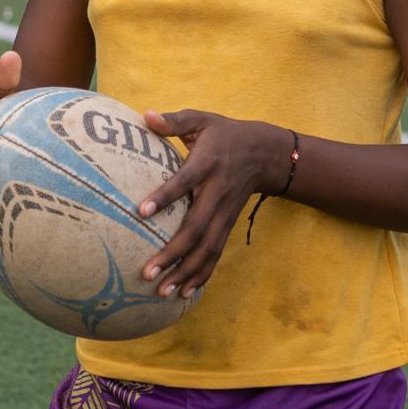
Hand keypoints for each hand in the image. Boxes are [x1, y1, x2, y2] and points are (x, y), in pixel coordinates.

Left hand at [133, 110, 290, 299]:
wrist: (267, 153)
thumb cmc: (223, 134)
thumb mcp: (201, 119)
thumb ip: (173, 120)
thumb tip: (145, 116)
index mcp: (208, 163)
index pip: (185, 182)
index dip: (165, 196)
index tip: (141, 212)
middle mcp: (218, 192)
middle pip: (196, 227)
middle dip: (172, 252)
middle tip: (147, 272)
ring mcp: (225, 212)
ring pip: (207, 248)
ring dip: (185, 272)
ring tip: (162, 292)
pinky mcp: (228, 224)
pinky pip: (215, 253)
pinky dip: (201, 275)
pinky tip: (184, 293)